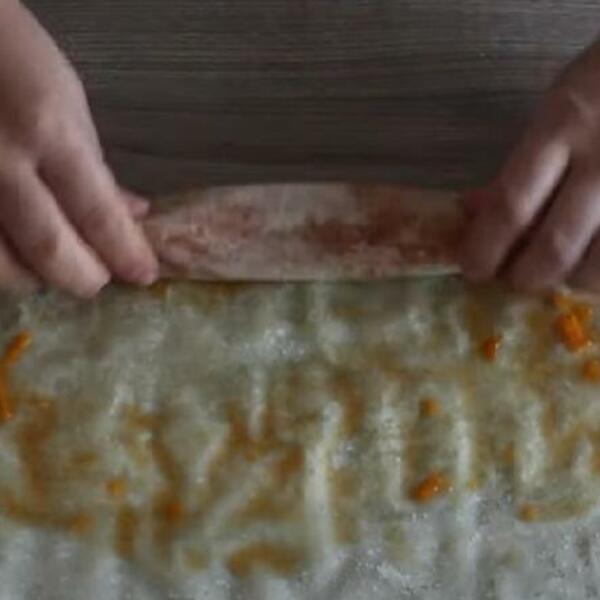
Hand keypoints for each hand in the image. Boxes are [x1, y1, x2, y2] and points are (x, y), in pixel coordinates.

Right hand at [0, 1, 156, 296]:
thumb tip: (132, 215)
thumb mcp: (70, 104)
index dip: (125, 252)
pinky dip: (2, 263)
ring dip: (34, 278)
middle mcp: (0, 161)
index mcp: (47, 132)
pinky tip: (17, 259)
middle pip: (47, 247)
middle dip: (82, 277)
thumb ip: (97, 168)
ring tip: (54, 272)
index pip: (98, 213)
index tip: (144, 274)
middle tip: (98, 281)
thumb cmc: (16, 58)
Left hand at [460, 38, 599, 292]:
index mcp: (563, 124)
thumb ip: (520, 162)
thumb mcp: (558, 106)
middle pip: (556, 243)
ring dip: (574, 279)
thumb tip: (473, 211)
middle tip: (516, 280)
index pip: (511, 204)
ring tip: (563, 275)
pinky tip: (595, 265)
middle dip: (528, 276)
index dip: (486, 248)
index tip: (472, 269)